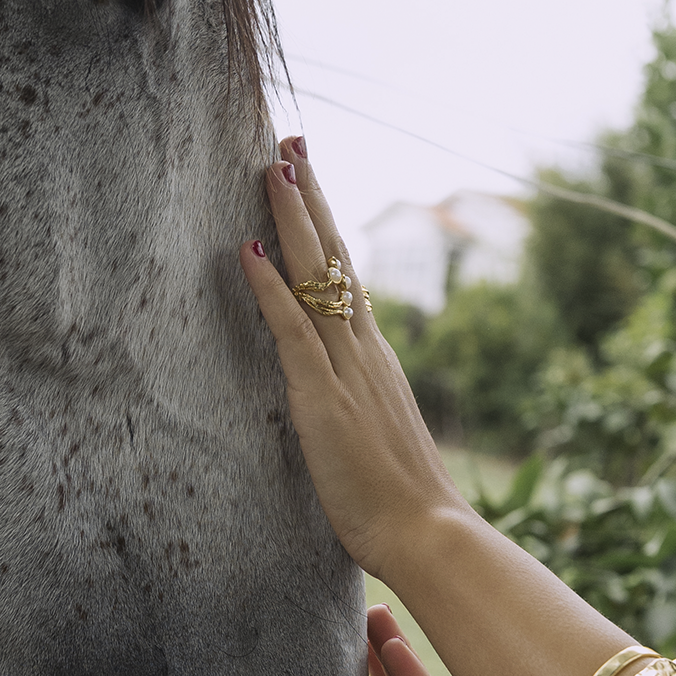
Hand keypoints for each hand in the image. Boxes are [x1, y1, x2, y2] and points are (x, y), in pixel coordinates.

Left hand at [239, 140, 470, 579]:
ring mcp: (345, 368)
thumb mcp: (375, 437)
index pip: (344, 276)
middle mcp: (363, 349)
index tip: (307, 179)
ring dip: (291, 219)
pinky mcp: (322, 397)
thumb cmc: (400, 503)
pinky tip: (247, 249)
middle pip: (334, 257)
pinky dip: (268, 287)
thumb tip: (343, 395)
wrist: (428, 533)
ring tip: (274, 166)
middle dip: (309, 197)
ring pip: (315, 277)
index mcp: (372, 357)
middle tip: (291, 142)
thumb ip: (359, 406)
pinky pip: (292, 330)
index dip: (322, 227)